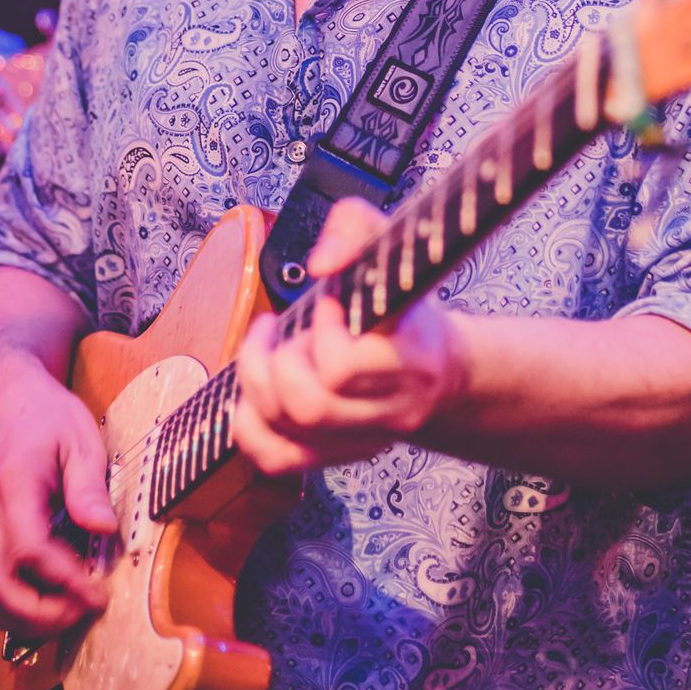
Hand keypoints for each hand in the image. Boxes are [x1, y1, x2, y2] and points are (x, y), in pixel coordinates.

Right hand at [0, 354, 117, 637]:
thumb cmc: (40, 412)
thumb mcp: (78, 435)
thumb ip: (89, 486)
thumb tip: (105, 529)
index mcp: (13, 484)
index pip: (31, 550)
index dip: (66, 581)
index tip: (98, 594)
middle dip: (39, 614)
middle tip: (82, 613)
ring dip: (20, 619)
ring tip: (65, 616)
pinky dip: (7, 608)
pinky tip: (43, 604)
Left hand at [233, 198, 467, 475]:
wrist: (441, 368)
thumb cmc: (409, 305)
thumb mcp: (394, 246)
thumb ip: (355, 229)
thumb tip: (320, 264)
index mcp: (411, 359)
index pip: (346, 367)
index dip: (322, 331)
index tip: (328, 300)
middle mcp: (390, 410)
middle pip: (308, 406)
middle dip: (278, 360)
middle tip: (286, 329)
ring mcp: (362, 440)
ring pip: (288, 429)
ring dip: (260, 381)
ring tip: (271, 350)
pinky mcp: (337, 456)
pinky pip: (277, 459)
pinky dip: (249, 427)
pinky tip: (254, 392)